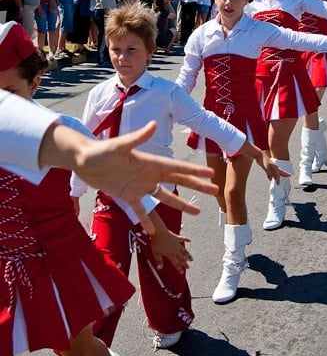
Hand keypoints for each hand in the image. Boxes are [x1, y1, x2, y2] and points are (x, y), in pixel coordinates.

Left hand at [39, 121, 217, 233]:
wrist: (82, 160)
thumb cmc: (100, 151)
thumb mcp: (119, 146)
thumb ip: (138, 137)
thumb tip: (154, 125)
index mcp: (150, 162)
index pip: (177, 168)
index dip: (194, 172)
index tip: (210, 175)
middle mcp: (148, 175)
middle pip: (178, 182)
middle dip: (197, 187)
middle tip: (215, 191)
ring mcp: (139, 186)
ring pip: (165, 197)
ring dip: (181, 204)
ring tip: (197, 212)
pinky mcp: (127, 196)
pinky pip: (140, 210)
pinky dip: (146, 220)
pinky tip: (153, 231)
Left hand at [150, 228, 192, 272]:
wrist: (158, 231)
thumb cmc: (156, 242)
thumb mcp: (156, 253)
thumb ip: (159, 261)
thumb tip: (160, 268)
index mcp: (170, 254)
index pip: (176, 263)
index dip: (179, 268)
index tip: (182, 272)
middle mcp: (175, 249)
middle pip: (181, 258)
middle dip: (185, 263)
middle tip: (188, 267)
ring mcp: (177, 243)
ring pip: (184, 250)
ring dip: (188, 255)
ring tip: (191, 259)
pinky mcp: (176, 237)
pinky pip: (183, 239)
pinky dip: (186, 239)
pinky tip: (190, 240)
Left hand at [260, 153, 290, 183]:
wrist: (260, 155)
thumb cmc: (263, 160)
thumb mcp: (266, 167)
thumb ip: (268, 173)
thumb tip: (271, 179)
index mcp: (275, 167)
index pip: (278, 174)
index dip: (278, 179)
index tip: (278, 184)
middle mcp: (274, 167)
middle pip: (280, 172)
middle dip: (284, 174)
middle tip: (289, 176)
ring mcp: (271, 167)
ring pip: (276, 173)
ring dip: (278, 176)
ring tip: (281, 178)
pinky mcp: (268, 167)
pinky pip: (271, 173)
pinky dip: (272, 175)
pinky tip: (272, 178)